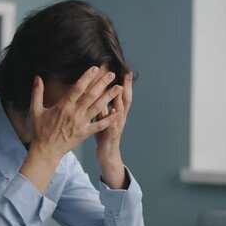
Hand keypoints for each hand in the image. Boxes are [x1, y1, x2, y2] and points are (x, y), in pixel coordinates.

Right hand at [28, 66, 118, 161]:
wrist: (45, 151)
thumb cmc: (40, 131)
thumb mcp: (35, 110)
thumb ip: (37, 93)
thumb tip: (37, 77)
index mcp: (63, 106)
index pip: (77, 88)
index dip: (87, 77)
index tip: (95, 68)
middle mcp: (74, 113)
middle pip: (91, 95)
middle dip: (102, 84)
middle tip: (112, 74)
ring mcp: (81, 124)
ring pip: (98, 108)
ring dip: (109, 97)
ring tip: (118, 88)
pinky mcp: (84, 133)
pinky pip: (99, 126)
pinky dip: (109, 119)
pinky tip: (117, 112)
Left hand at [95, 72, 132, 188]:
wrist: (107, 154)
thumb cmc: (103, 134)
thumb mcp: (102, 118)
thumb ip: (102, 106)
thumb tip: (98, 92)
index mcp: (117, 112)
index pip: (122, 94)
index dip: (124, 83)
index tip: (126, 71)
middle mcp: (120, 117)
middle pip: (126, 99)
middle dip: (127, 86)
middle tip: (127, 74)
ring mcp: (117, 125)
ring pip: (121, 110)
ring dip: (121, 99)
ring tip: (120, 88)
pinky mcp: (112, 134)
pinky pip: (113, 124)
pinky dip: (114, 117)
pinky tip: (114, 110)